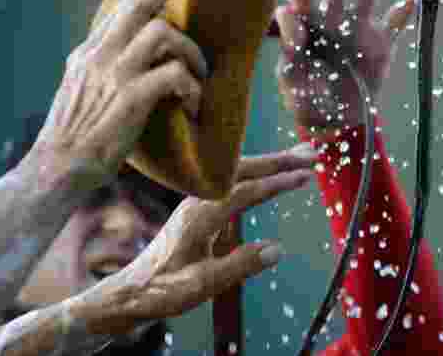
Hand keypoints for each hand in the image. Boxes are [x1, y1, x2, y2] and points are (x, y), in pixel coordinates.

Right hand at [29, 0, 209, 188]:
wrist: (57, 169)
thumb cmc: (77, 138)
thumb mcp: (84, 92)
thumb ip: (104, 70)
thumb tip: (133, 58)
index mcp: (88, 53)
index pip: (122, 8)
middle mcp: (99, 56)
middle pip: (139, 4)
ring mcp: (114, 74)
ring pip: (162, 33)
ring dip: (191, 53)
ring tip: (199, 79)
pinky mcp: (130, 97)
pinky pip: (173, 74)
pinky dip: (191, 87)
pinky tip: (192, 105)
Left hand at [74, 145, 317, 332]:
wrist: (131, 291)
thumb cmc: (163, 290)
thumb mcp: (202, 285)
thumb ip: (239, 265)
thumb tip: (278, 249)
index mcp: (201, 215)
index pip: (247, 190)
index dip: (278, 182)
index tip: (306, 175)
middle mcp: (199, 200)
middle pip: (244, 170)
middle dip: (279, 160)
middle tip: (311, 152)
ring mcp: (197, 201)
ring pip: (238, 172)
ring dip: (269, 162)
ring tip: (298, 155)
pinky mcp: (198, 207)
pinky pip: (232, 180)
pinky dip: (255, 172)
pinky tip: (267, 172)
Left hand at [273, 0, 414, 136]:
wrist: (336, 121)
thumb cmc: (306, 99)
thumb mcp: (292, 80)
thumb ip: (289, 48)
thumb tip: (283, 10)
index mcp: (308, 27)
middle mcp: (333, 20)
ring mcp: (359, 29)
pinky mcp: (382, 44)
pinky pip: (396, 23)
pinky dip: (405, 9)